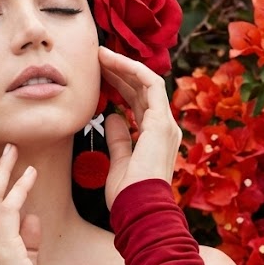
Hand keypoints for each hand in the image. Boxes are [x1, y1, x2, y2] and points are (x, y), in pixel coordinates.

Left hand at [99, 46, 181, 210]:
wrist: (139, 209)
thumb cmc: (128, 194)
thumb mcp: (119, 162)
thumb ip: (119, 139)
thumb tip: (111, 118)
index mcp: (155, 138)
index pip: (139, 103)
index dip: (120, 86)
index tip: (100, 75)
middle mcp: (164, 127)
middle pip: (142, 90)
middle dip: (120, 72)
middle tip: (98, 59)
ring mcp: (165, 124)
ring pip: (146, 82)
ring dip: (124, 66)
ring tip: (102, 55)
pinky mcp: (161, 122)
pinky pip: (150, 85)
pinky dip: (133, 70)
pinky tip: (114, 62)